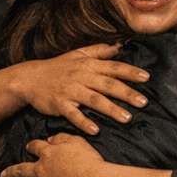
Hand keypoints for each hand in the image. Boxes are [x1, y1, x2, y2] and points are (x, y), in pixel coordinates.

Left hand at [0, 133, 108, 176]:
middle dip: (11, 172)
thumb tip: (50, 139)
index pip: (36, 147)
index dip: (31, 146)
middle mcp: (41, 171)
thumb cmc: (89, 161)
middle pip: (21, 170)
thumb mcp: (78, 141)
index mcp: (48, 154)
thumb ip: (62, 138)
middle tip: (3, 175)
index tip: (29, 147)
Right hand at [3, 44, 149, 135]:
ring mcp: (70, 91)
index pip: (114, 67)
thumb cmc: (58, 67)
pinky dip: (84, 122)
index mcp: (89, 65)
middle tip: (144, 102)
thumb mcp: (79, 54)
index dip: (130, 72)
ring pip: (94, 100)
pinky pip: (73, 114)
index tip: (146, 78)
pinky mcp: (59, 104)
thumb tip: (120, 46)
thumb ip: (100, 50)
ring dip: (111, 109)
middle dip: (127, 93)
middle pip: (108, 85)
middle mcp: (82, 76)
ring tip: (127, 118)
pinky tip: (96, 130)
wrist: (29, 78)